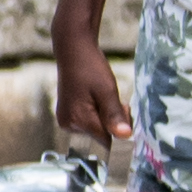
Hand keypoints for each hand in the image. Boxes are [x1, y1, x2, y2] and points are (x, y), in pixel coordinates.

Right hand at [52, 25, 128, 147]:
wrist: (73, 51)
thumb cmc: (90, 67)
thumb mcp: (108, 90)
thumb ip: (114, 115)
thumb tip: (125, 136)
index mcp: (78, 120)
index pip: (106, 141)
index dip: (119, 129)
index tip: (125, 112)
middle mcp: (68, 124)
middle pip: (100, 135)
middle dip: (112, 122)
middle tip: (115, 100)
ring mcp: (65, 120)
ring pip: (95, 129)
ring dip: (105, 118)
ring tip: (103, 97)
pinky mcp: (66, 115)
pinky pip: (88, 123)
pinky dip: (97, 114)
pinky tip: (96, 99)